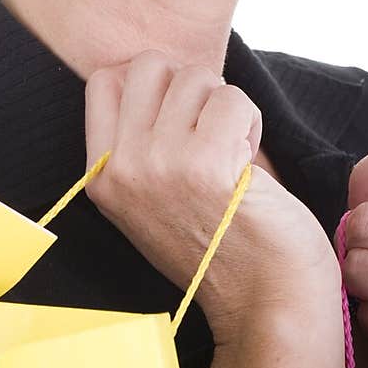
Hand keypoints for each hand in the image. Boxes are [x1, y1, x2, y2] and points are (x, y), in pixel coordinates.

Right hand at [85, 50, 340, 341]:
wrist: (265, 302)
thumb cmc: (223, 243)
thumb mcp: (155, 195)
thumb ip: (144, 140)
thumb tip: (165, 71)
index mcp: (101, 176)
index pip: (104, 80)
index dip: (151, 84)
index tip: (180, 119)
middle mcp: (122, 169)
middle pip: (150, 65)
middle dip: (191, 86)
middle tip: (210, 130)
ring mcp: (159, 167)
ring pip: (196, 77)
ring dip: (227, 106)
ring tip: (233, 152)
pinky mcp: (206, 166)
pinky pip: (233, 99)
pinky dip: (251, 121)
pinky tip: (249, 164)